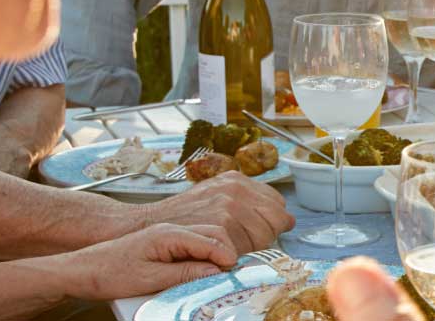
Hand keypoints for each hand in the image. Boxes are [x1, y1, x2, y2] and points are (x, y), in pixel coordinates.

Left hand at [50, 224, 234, 300]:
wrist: (80, 270)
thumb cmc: (108, 272)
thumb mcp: (149, 279)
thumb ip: (184, 274)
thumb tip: (215, 272)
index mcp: (169, 234)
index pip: (211, 240)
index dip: (227, 255)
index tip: (236, 270)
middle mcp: (171, 231)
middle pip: (213, 235)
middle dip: (228, 250)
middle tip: (236, 271)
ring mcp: (167, 236)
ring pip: (205, 238)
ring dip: (218, 252)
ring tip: (225, 270)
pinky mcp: (163, 244)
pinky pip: (193, 245)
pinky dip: (206, 254)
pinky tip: (206, 266)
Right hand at [135, 170, 296, 252]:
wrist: (150, 225)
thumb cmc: (183, 215)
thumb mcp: (214, 194)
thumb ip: (245, 200)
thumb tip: (285, 217)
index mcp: (237, 180)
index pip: (277, 204)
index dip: (273, 220)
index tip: (266, 229)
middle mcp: (236, 190)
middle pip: (276, 219)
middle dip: (268, 233)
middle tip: (250, 242)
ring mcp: (229, 207)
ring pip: (264, 235)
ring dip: (254, 246)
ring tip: (235, 247)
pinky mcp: (221, 226)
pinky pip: (247, 247)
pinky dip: (240, 254)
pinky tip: (227, 253)